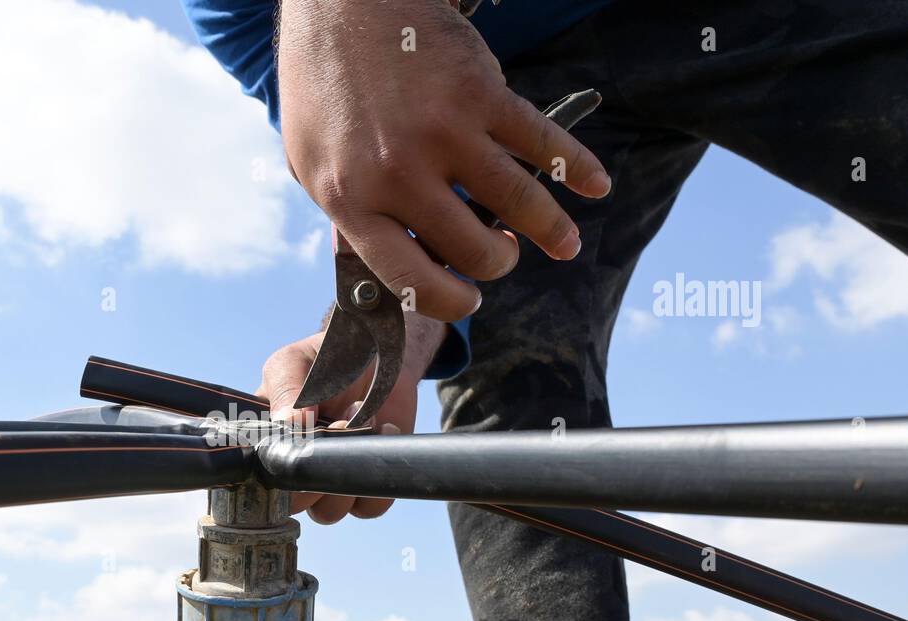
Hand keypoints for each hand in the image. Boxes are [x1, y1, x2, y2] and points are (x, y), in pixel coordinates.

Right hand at [257, 315, 445, 523]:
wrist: (377, 354)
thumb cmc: (326, 357)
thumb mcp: (294, 361)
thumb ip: (285, 388)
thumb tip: (290, 423)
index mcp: (265, 443)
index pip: (260, 479)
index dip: (280, 467)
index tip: (303, 435)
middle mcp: (295, 468)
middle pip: (293, 505)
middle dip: (316, 472)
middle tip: (337, 426)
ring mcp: (330, 478)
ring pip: (328, 513)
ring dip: (346, 473)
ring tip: (359, 421)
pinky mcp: (366, 483)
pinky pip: (369, 507)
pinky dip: (379, 477)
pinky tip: (384, 430)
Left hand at [277, 0, 609, 320]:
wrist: (341, 5)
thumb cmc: (324, 88)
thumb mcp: (312, 166)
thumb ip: (354, 215)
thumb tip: (396, 260)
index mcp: (351, 201)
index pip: (412, 281)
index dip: (449, 304)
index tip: (468, 302)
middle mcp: (398, 174)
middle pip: (474, 251)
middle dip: (497, 264)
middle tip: (503, 255)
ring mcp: (443, 134)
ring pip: (519, 205)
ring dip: (551, 232)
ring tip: (564, 244)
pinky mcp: (481, 95)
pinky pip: (542, 144)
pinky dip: (577, 168)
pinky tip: (594, 185)